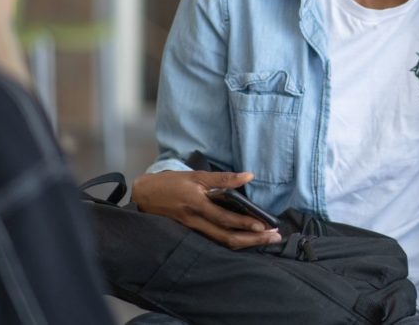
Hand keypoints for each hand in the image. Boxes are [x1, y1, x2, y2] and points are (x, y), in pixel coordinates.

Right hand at [132, 170, 281, 249]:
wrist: (144, 195)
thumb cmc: (172, 183)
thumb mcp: (196, 175)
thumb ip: (223, 178)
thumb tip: (249, 176)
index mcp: (197, 205)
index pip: (225, 218)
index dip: (245, 223)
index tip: (264, 225)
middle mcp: (196, 221)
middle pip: (227, 237)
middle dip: (252, 240)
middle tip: (274, 237)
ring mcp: (193, 231)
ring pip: (222, 243)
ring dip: (245, 243)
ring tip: (265, 240)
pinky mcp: (191, 234)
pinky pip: (214, 242)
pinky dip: (232, 243)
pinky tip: (246, 241)